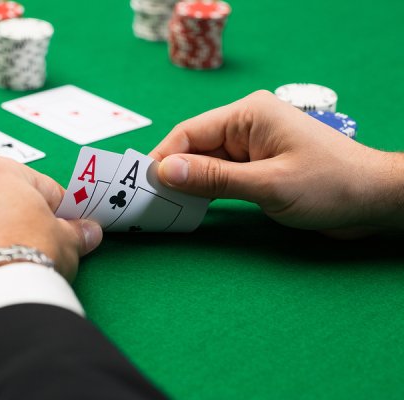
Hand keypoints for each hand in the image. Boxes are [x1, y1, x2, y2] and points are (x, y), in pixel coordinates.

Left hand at [0, 155, 102, 283]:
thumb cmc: (34, 252)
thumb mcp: (68, 240)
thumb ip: (77, 231)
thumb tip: (89, 232)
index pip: (41, 186)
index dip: (58, 208)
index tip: (66, 224)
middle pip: (2, 198)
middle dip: (19, 215)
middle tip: (39, 241)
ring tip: (7, 256)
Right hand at [150, 90, 403, 232]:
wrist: (374, 201)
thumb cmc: (329, 186)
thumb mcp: (267, 185)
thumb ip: (214, 178)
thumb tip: (165, 171)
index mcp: (248, 114)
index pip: (191, 132)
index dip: (163, 157)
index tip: (143, 185)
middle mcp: (246, 124)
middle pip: (195, 147)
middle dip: (173, 173)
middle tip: (149, 201)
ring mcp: (252, 146)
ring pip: (206, 163)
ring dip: (189, 183)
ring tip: (164, 206)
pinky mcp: (257, 165)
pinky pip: (221, 174)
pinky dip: (206, 189)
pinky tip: (191, 205)